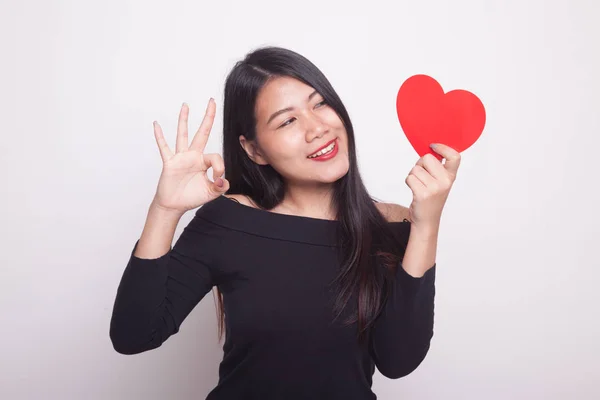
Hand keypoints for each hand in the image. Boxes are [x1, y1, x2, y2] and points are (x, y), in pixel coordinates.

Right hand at [151, 99, 229, 214]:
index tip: (218, 179)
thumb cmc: (191, 197)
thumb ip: (221, 186)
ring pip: (183, 135)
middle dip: (208, 117)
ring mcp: (180, 158)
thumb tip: (223, 179)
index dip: (220, 167)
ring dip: (184, 120)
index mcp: (204, 162)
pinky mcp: (169, 162)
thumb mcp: (211, 193)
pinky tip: (156, 124)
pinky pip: (164, 147)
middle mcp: (193, 156)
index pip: (215, 156)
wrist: (174, 205)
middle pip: (202, 133)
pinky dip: (160, 136)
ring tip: (186, 105)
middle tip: (212, 101)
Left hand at [405, 143, 460, 231]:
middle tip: (422, 176)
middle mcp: (445, 182)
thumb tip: (428, 149)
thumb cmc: (430, 198)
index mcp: (451, 177)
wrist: (427, 220)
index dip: (443, 148)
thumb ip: (436, 167)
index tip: (433, 146)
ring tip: (419, 185)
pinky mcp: (423, 194)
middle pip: (427, 158)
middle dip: (420, 164)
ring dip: (413, 175)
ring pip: (416, 169)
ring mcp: (435, 188)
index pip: (454, 156)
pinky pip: (410, 178)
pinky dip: (409, 182)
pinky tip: (415, 190)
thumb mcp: (439, 182)